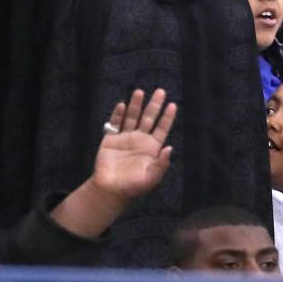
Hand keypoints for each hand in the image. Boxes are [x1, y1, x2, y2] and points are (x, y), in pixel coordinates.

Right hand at [90, 88, 175, 203]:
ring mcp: (125, 138)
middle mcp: (139, 140)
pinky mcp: (111, 140)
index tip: (172, 105)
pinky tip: (122, 105)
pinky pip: (115, 124)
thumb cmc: (133, 186)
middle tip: (160, 91)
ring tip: (140, 92)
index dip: (167, 117)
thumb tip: (170, 148)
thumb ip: (161, 164)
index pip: (161, 129)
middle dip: (154, 105)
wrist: (110, 190)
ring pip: (132, 117)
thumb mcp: (151, 178)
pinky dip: (118, 114)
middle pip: (148, 118)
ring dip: (136, 105)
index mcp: (151, 148)